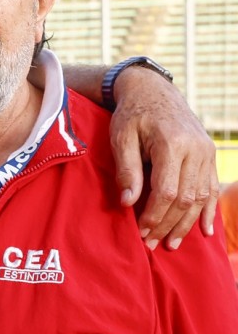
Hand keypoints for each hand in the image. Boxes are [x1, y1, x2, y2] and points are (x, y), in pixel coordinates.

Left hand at [110, 66, 217, 249]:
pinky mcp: (210, 154)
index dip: (154, 215)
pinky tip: (205, 231)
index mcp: (173, 143)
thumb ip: (127, 169)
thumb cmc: (132, 114)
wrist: (153, 89)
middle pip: (186, 198)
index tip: (140, 231)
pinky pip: (212, 188)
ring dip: (187, 223)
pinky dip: (208, 211)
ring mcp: (207, 152)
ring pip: (202, 196)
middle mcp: (196, 149)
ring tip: (170, 243)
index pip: (167, 191)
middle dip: (168, 224)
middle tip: (151, 244)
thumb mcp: (121, 137)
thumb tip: (128, 203)